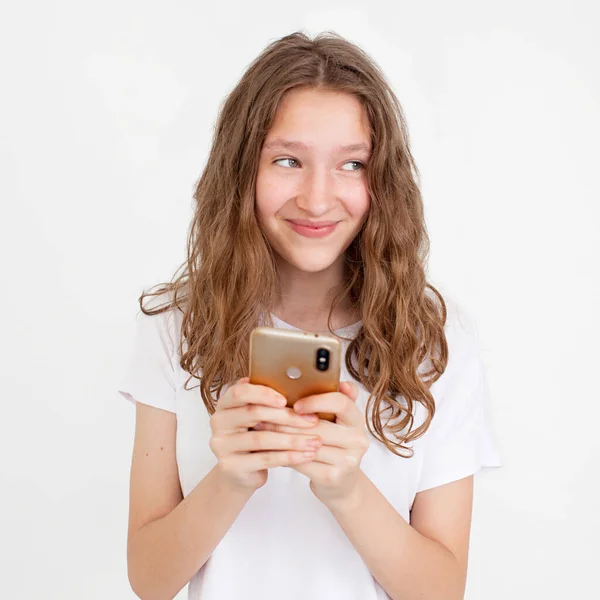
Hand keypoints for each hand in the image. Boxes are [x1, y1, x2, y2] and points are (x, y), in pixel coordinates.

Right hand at [209, 377, 321, 492]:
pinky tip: (306, 455)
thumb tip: (296, 384)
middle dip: (287, 417)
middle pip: (254, 413)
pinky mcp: (231, 466)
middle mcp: (218, 423)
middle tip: (312, 421)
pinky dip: (289, 457)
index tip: (286, 399)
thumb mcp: (259, 419)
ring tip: (315, 441)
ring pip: (262, 438)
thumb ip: (268, 403)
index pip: (239, 392)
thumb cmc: (254, 439)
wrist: (239, 473)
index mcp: (225, 404)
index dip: (263, 394)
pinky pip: (265, 459)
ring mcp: (222, 446)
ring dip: (293, 439)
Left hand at [254, 381, 369, 508]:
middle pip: (318, 425)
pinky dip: (283, 454)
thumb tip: (322, 378)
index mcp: (356, 420)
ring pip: (306, 444)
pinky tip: (270, 448)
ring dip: (280, 436)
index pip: (341, 403)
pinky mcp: (333, 477)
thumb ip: (330, 400)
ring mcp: (347, 460)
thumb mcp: (336, 421)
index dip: (317, 401)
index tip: (297, 404)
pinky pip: (302, 462)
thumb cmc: (332, 444)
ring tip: (260, 429)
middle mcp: (357, 439)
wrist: (341, 483)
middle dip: (286, 420)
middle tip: (262, 413)